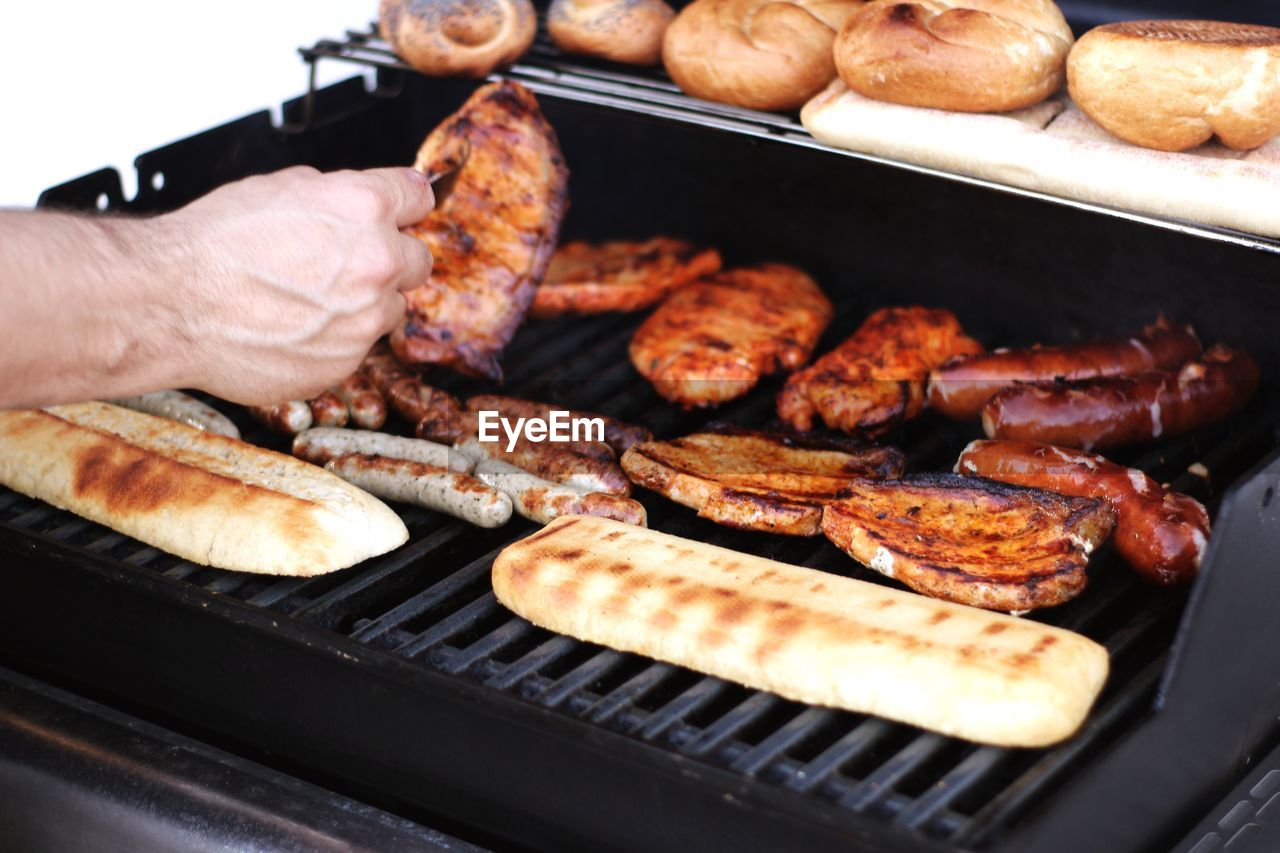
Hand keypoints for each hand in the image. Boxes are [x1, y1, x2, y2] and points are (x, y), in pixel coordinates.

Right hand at [159, 166, 433, 404]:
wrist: (172, 303)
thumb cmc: (213, 244)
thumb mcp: (280, 188)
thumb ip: (337, 196)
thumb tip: (362, 202)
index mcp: (364, 207)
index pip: (419, 198)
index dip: (404, 206)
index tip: (400, 213)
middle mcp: (377, 262)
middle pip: (417, 260)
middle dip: (389, 260)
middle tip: (346, 264)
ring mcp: (365, 319)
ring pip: (389, 309)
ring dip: (363, 305)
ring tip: (307, 301)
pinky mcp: (346, 362)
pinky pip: (357, 347)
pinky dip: (333, 340)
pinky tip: (291, 328)